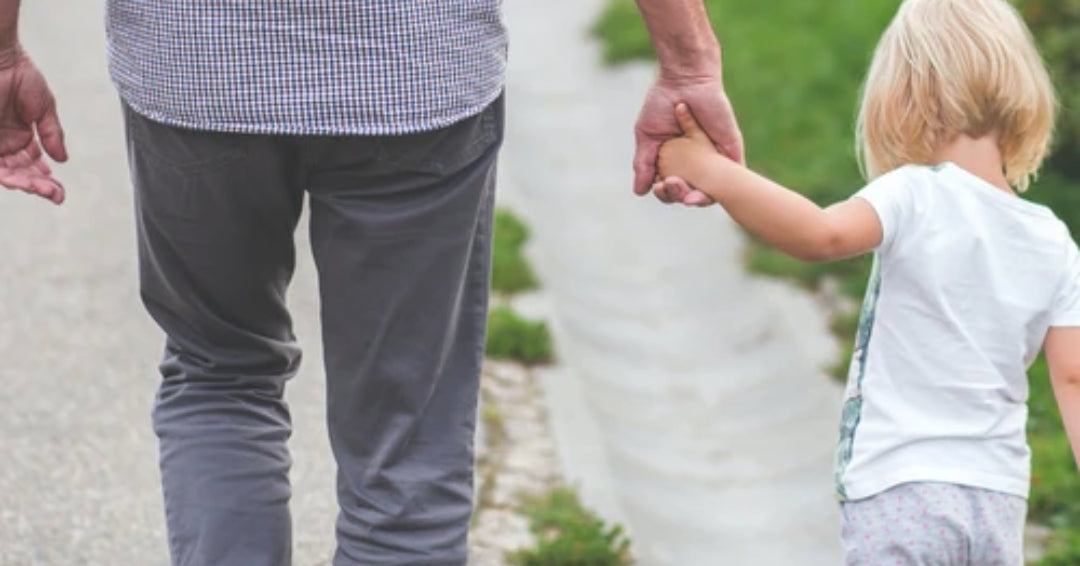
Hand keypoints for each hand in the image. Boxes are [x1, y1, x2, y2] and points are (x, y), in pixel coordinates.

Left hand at [0, 47, 66, 203]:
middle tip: (54, 194)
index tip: (59, 191)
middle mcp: (4, 143)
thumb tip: (63, 159)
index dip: (46, 181)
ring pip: (6, 173)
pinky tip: (18, 182)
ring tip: (40, 189)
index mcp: (20, 137)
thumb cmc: (18, 74)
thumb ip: (52, 134)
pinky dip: (5, 175)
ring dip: (23, 184)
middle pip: (21, 174)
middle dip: (38, 186)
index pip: (34, 166)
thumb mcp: (44, 107)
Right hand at [633, 73, 741, 205]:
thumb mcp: (648, 136)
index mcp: (677, 161)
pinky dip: (721, 190)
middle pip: (690, 194)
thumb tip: (639, 192)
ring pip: (711, 191)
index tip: (658, 186)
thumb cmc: (663, 103)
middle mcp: (696, 163)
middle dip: (677, 196)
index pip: (672, 188)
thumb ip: (643, 164)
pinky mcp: (730, 151)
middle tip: (669, 185)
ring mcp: (714, 158)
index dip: (665, 193)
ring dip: (696, 199)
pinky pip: (732, 179)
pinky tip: (703, 193)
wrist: (684, 79)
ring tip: (682, 190)